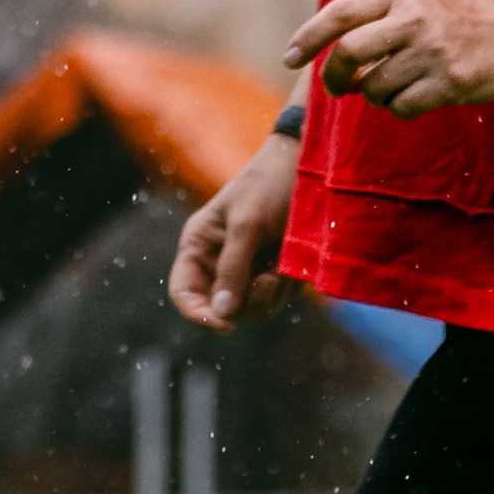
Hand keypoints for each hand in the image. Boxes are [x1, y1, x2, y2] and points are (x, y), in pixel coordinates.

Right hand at [169, 131, 297, 331]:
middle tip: (270, 279)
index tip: (225, 325)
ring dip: (273, 293)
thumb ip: (233, 269)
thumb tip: (222, 314)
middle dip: (248, 300)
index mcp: (198, 246)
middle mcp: (218, 263)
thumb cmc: (269, 186)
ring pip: (255, 309)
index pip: (183, 293)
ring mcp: (246, 270)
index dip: (198, 314)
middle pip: (223, 309)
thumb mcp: (247, 224)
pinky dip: (288, 286)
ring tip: (284, 263)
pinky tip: (294, 261)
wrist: (309, 168)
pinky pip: (277, 298)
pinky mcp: (272, 273)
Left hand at [287, 0, 493, 118]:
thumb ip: (373, 20)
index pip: (339, 14)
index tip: (289, 59)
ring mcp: (430, 51)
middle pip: (349, 53)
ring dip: (375, 96)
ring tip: (396, 87)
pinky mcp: (448, 82)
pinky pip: (400, 108)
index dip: (308, 38)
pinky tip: (417, 97)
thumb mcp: (413, 4)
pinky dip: (399, 109)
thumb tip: (328, 56)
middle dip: (335, 76)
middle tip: (338, 89)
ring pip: (373, 87)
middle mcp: (411, 19)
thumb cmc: (454, 22)